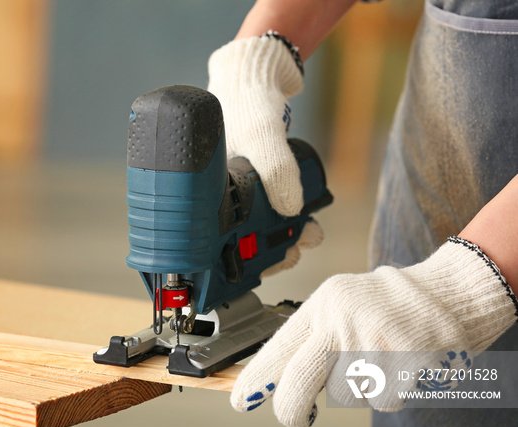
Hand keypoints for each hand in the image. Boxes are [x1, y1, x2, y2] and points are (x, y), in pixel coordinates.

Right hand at [208, 35, 318, 270]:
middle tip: (300, 246)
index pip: (220, 237)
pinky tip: (303, 214)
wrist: (256, 72)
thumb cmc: (246, 100)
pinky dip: (287, 212)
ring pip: (260, 221)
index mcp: (208, 188)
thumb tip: (292, 210)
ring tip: (310, 233)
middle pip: (243, 234)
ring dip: (286, 231)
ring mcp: (239, 183)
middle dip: (275, 245)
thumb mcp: (262, 136)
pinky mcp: (257, 175)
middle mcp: (219, 190)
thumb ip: (276, 171)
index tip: (271, 263)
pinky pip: (271, 203)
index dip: (244, 255)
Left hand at [230, 237, 516, 426]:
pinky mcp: (408, 359)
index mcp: (324, 304)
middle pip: (300, 379)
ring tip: (383, 360)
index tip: (241, 400)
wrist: (449, 291)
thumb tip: (278, 379)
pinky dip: (394, 392)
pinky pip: (385, 400)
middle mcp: (343, 318)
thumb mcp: (342, 306)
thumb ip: (314, 337)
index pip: (280, 346)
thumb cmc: (389, 305)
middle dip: (291, 409)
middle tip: (298, 419)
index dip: (257, 378)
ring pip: (349, 395)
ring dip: (363, 390)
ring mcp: (375, 338)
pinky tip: (405, 366)